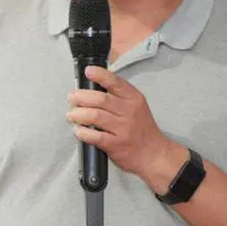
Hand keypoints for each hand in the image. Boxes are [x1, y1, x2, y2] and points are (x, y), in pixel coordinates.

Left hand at [67, 65, 174, 180]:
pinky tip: (78, 130)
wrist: (154, 154)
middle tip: (72, 97)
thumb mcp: (136, 105)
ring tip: (72, 114)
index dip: (100, 75)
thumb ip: (119, 95)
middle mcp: (129, 112)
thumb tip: (94, 85)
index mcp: (134, 98)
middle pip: (101, 99)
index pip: (115, 82)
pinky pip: (95, 136)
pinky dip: (83, 132)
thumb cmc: (142, 128)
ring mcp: (123, 129)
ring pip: (95, 116)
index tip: (88, 71)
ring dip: (79, 114)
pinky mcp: (116, 145)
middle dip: (81, 97)